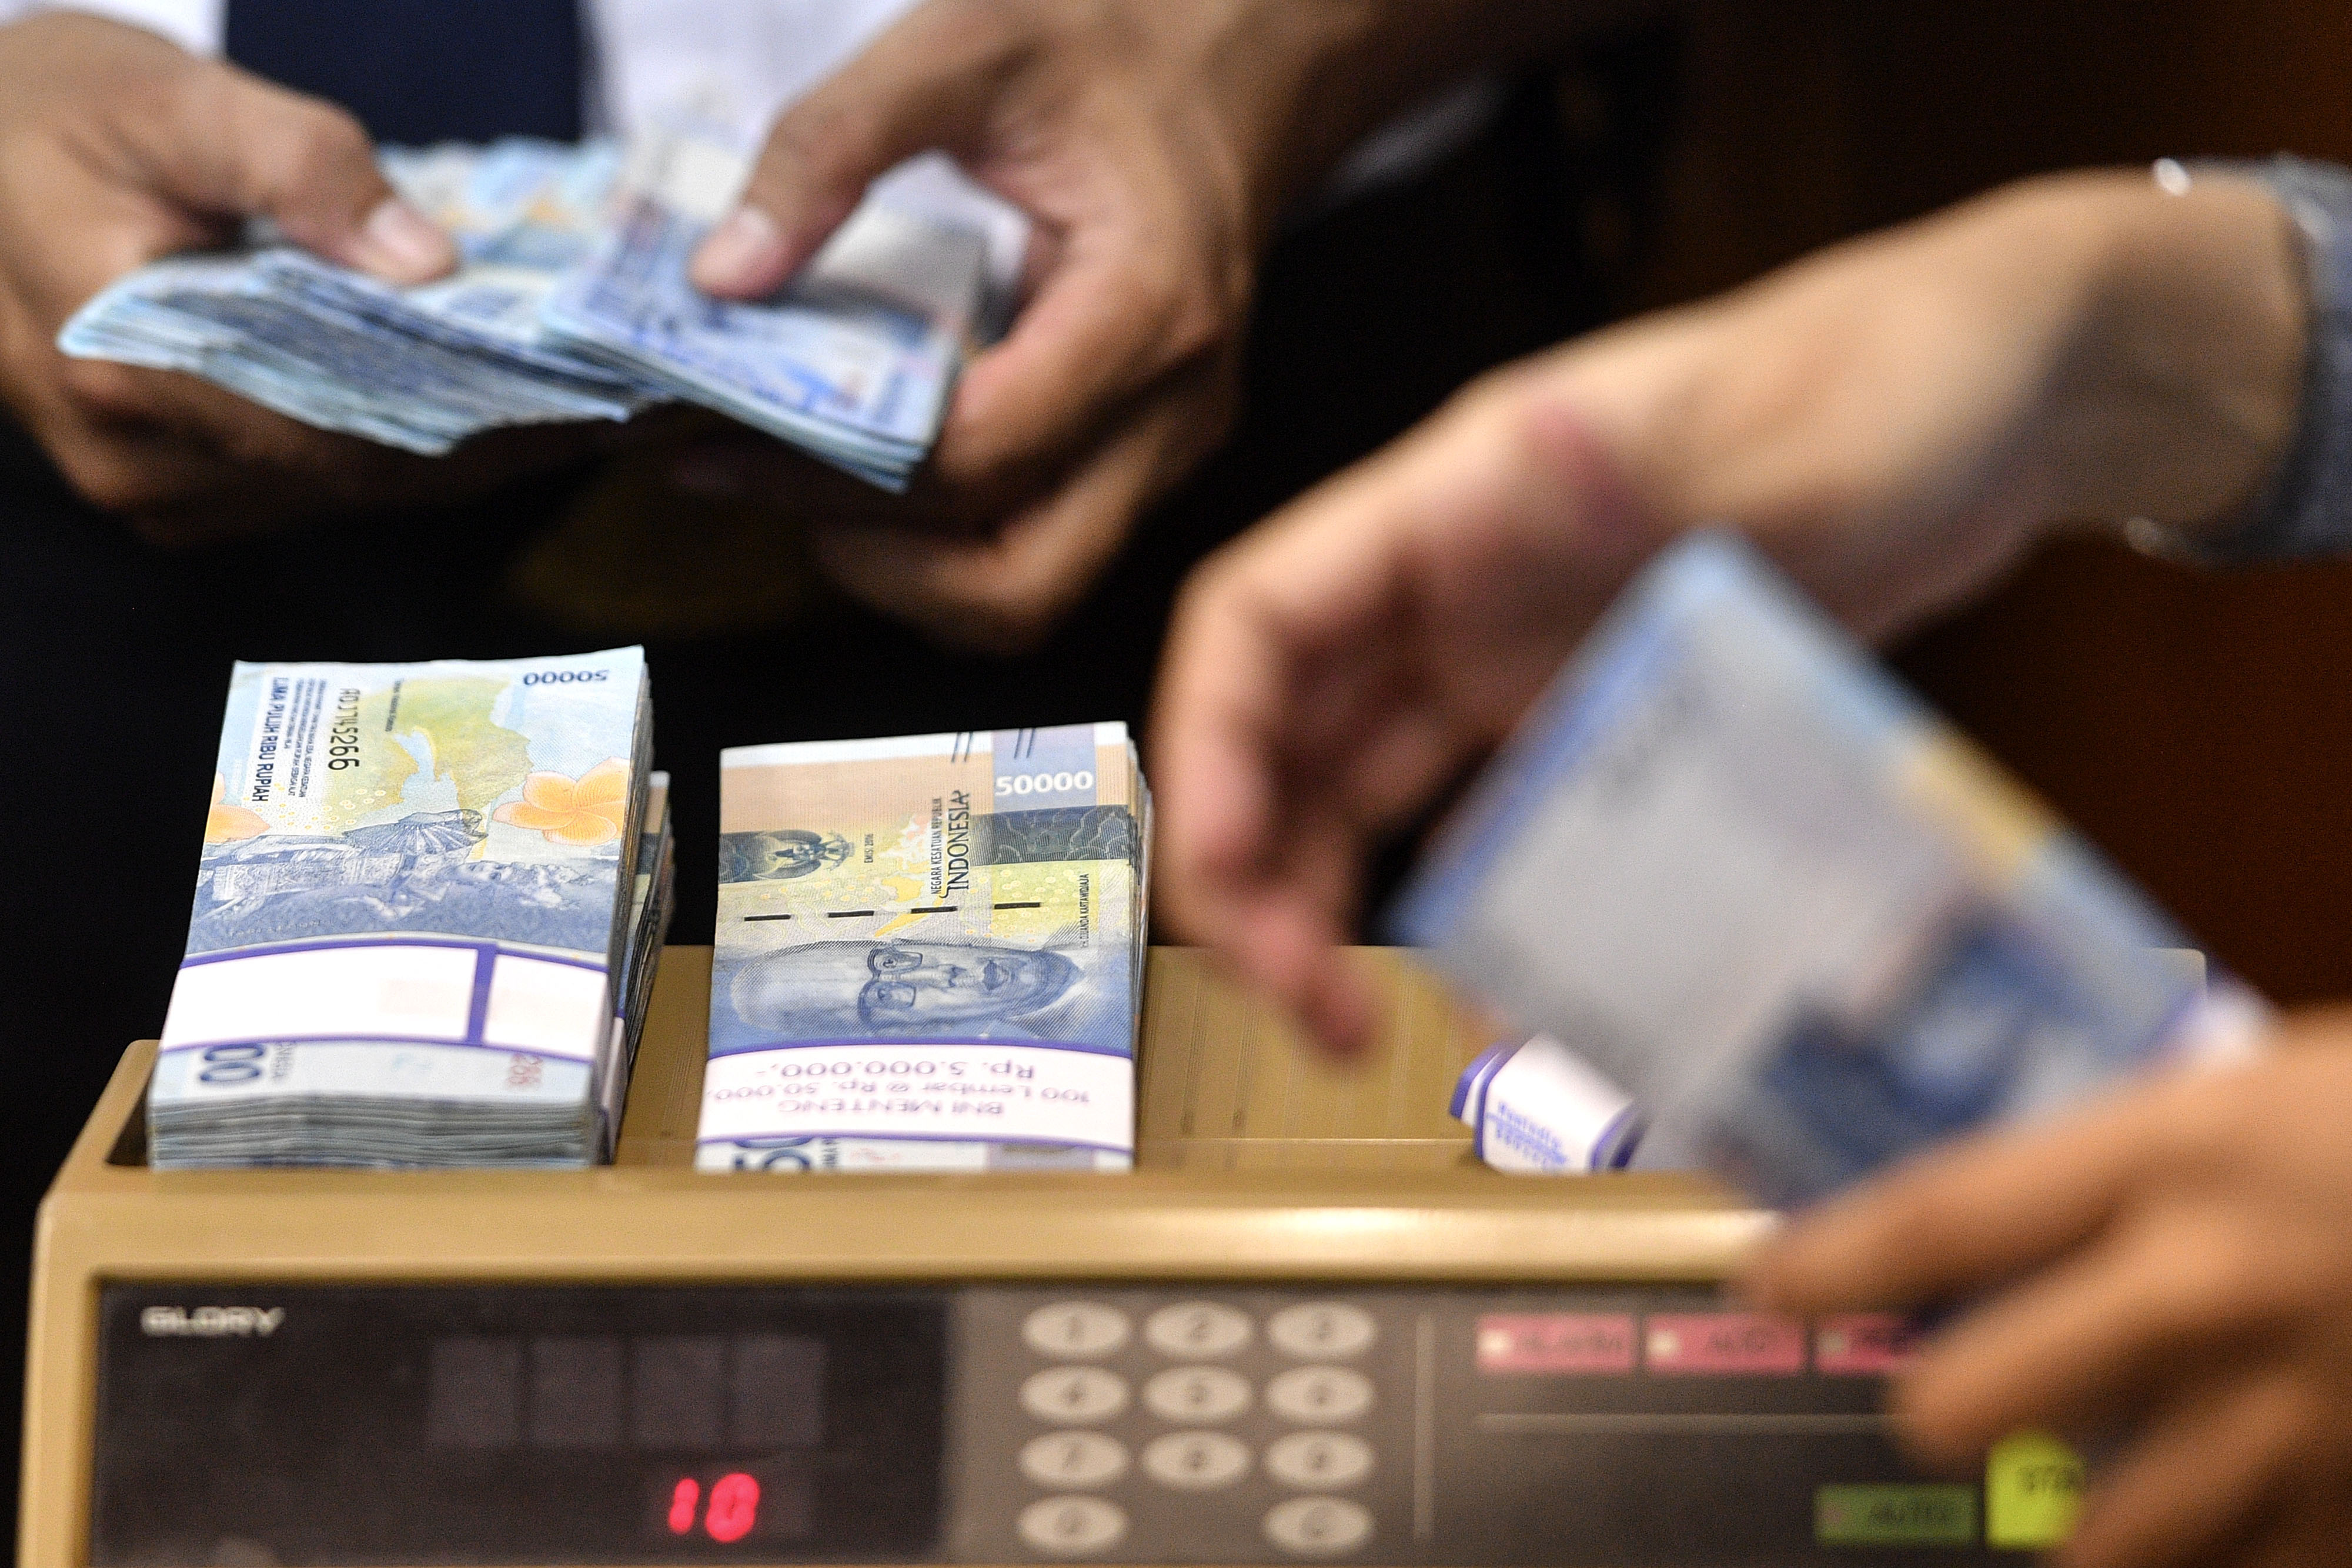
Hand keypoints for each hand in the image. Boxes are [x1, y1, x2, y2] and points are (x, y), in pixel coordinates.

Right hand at [0, 13, 596, 539]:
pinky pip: (313, 477)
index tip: (589, 397)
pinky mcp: (177, 481)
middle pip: (356, 471)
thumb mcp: (164, 98)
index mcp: (127, 368)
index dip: (475, 421)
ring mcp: (154, 483)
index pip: (340, 428)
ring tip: (580, 406)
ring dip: (458, 450)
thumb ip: (296, 168)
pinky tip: (487, 408)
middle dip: (491, 439)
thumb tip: (425, 261)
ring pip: (344, 487)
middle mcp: (140, 456)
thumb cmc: (39, 112)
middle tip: (619, 403)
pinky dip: (400, 444)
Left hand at [688, 0, 1583, 650]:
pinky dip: (943, 538)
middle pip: (1020, 582)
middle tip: (756, 487)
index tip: (719, 443)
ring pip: (1030, 588)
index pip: (982, 460)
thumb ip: (831, 145)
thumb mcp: (960, 45)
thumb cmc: (1121, 39)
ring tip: (798, 486)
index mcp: (1146, 314)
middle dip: (875, 566)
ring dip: (907, 570)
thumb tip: (721, 274)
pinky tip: (865, 464)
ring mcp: (1167, 444)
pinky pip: (1038, 541)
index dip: (837, 476)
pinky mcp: (1142, 452)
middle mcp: (1173, 410)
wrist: (1245, 49)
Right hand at [1151, 170, 2307, 1051]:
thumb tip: (1511, 459)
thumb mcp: (1771, 423)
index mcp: (1454, 501)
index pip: (1258, 616)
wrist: (2002, 408)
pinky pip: (1483, 823)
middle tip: (1300, 1011)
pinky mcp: (1587, 712)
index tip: (1224, 873)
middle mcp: (1455, 585)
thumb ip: (1642, 459)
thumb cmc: (1891, 381)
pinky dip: (1461, 907)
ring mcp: (1517, 652)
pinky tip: (1482, 993)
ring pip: (1355, 791)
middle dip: (1253, 871)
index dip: (1209, 746)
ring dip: (1321, 903)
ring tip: (1348, 1028)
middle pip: (1283, 730)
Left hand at [1744, 1021, 2351, 1567]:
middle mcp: (2217, 1292)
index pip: (1948, 1216)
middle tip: (1936, 1415)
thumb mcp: (2261, 1097)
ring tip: (2080, 1507)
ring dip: (2076, 1533)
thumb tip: (1980, 1236)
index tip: (1765, 1282)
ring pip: (2108, 1538)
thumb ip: (2126, 1171)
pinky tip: (2207, 1535)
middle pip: (1984, 1402)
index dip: (1835, 1261)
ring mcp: (2303, 1418)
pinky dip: (2217, 1566)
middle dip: (1938, 1420)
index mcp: (2178, 1157)